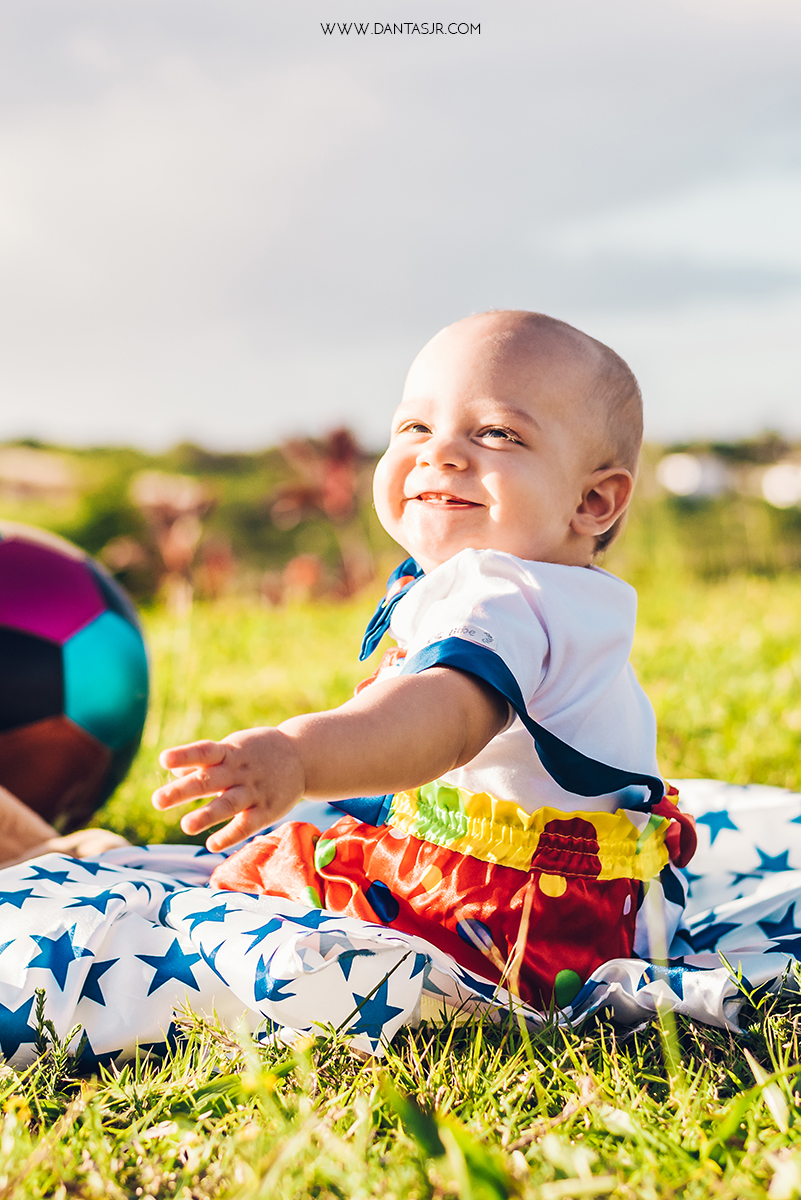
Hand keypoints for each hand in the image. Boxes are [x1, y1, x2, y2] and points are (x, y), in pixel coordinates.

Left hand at [151, 726, 305, 851]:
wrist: (304, 756)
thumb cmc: (259, 752)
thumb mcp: (234, 748)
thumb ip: (205, 760)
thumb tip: (173, 770)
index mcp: (230, 752)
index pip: (205, 751)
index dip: (185, 756)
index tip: (164, 760)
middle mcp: (240, 770)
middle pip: (210, 780)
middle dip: (183, 790)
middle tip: (157, 800)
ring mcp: (255, 790)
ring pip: (229, 803)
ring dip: (207, 815)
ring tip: (185, 826)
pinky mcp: (268, 809)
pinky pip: (248, 824)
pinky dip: (231, 835)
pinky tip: (211, 844)